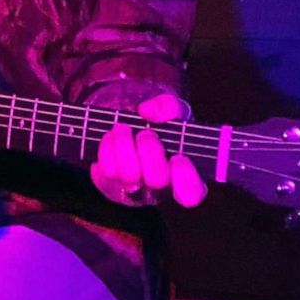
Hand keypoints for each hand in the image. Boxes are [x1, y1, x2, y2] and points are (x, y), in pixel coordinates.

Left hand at [91, 93, 207, 207]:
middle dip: (150, 150)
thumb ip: (169, 106)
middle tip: (145, 133)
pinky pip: (107, 170)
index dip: (185, 177)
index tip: (178, 156)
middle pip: (157, 180)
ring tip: (123, 128)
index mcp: (187, 176)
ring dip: (124, 144)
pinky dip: (107, 147)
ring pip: (128, 176)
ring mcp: (135, 192)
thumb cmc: (158, 123)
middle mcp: (162, 190)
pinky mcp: (110, 186)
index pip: (192, 193)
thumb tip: (147, 112)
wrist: (125, 126)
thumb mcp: (172, 110)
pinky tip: (111, 137)